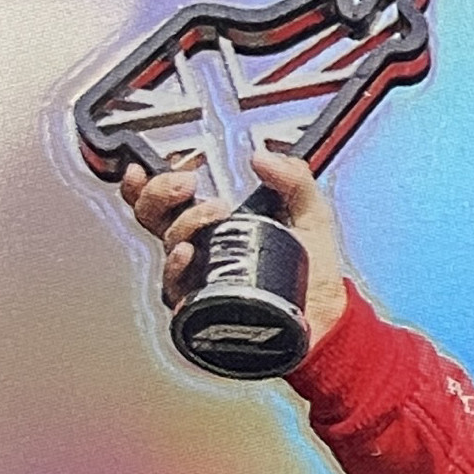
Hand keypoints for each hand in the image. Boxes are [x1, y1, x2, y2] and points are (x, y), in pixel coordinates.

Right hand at [117, 146, 349, 348]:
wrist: (325, 315)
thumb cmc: (311, 271)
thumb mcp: (310, 213)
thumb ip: (294, 179)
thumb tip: (266, 158)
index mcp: (213, 223)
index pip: (166, 198)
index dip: (149, 180)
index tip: (156, 163)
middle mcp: (199, 248)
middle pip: (152, 216)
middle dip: (160, 191)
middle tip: (187, 183)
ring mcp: (198, 276)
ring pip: (168, 244)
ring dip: (185, 221)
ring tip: (215, 212)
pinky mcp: (202, 306)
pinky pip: (174, 288)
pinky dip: (176, 266)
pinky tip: (188, 253)